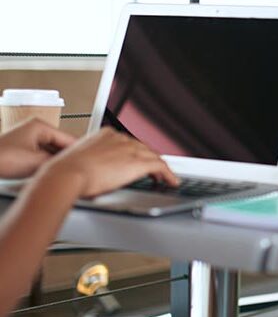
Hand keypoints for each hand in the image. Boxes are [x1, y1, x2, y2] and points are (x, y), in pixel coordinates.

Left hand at [0, 119, 75, 178]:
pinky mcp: (19, 148)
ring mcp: (26, 138)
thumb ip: (57, 162)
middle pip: (59, 144)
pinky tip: (47, 173)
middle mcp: (34, 129)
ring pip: (49, 151)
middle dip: (65, 158)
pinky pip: (39, 155)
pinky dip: (44, 163)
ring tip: (62, 172)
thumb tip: (71, 165)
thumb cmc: (2, 159)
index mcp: (40, 125)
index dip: (78, 152)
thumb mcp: (37, 162)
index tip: (88, 161)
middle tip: (76, 170)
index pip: (68, 138)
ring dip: (54, 162)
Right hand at [40, 129, 178, 197]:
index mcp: (106, 135)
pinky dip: (168, 174)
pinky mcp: (138, 162)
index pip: (129, 143)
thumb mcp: (80, 160)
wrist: (67, 175)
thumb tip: (95, 172)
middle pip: (143, 149)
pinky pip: (160, 167)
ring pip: (153, 157)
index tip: (137, 161)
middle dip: (149, 160)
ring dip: (160, 168)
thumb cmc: (66, 171)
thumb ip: (92, 161)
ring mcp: (131, 149)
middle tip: (154, 172)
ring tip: (164, 178)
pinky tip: (171, 181)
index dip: (136, 154)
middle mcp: (121, 139)